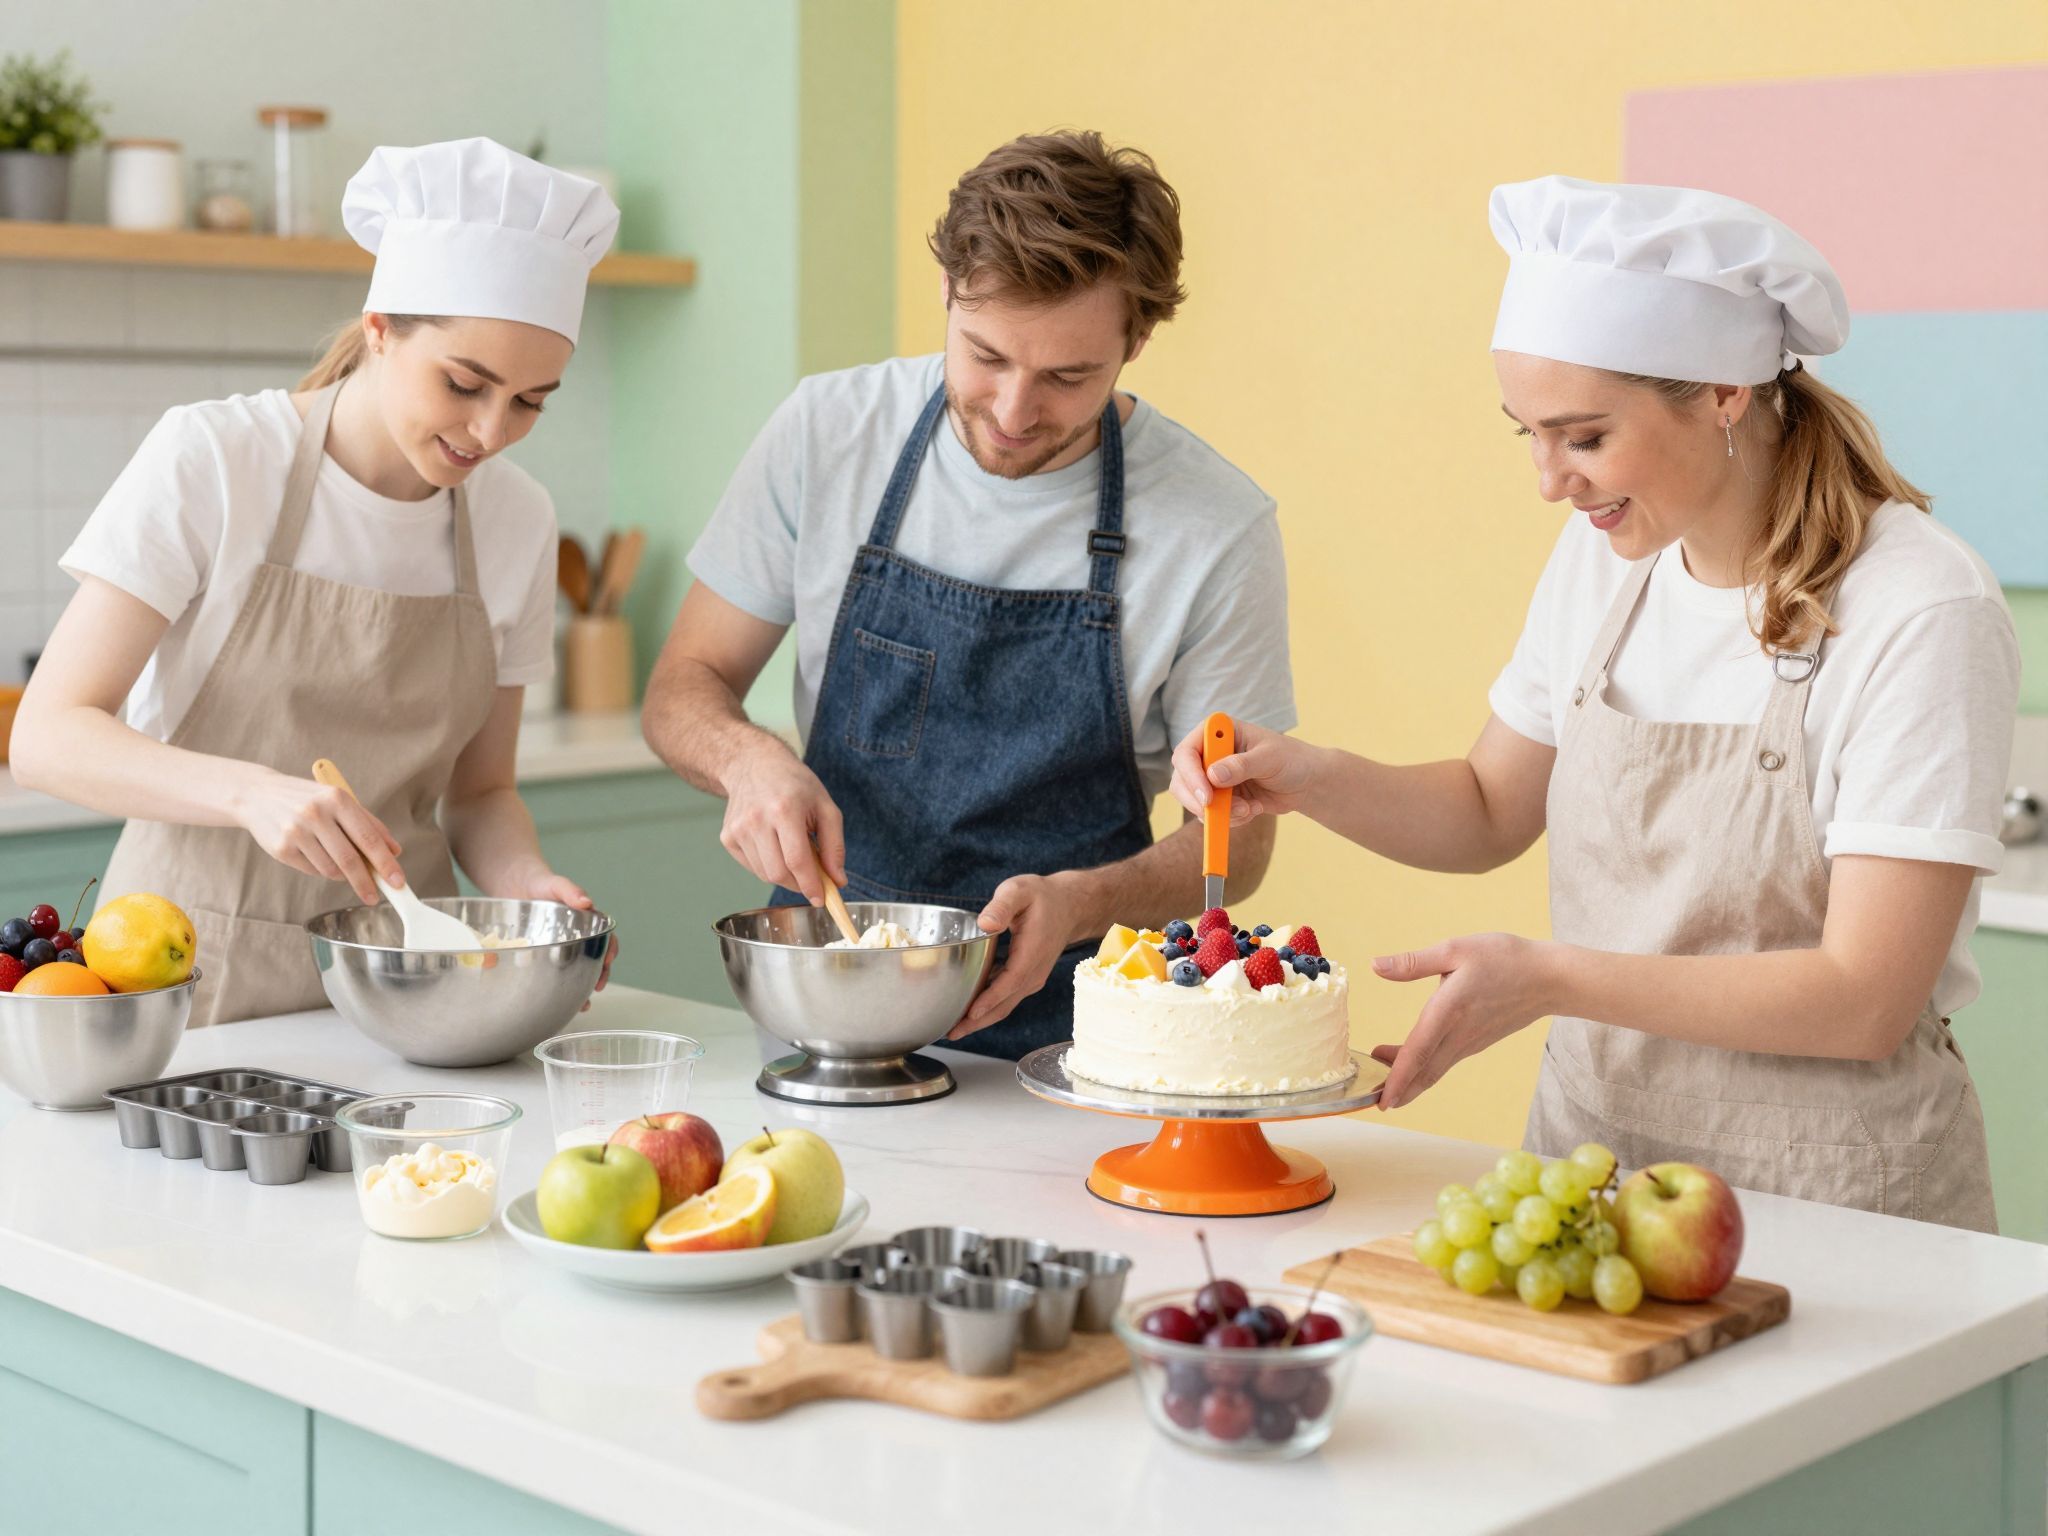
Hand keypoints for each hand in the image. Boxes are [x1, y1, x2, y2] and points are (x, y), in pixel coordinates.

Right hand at [233, 767, 403, 904]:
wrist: (257, 795)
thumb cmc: (307, 798)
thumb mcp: (339, 801)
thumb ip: (368, 824)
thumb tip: (394, 851)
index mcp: (337, 799)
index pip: (368, 838)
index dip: (385, 863)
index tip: (397, 881)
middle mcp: (316, 814)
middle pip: (350, 860)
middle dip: (366, 882)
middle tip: (375, 896)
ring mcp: (296, 832)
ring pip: (331, 870)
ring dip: (341, 874)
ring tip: (335, 858)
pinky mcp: (281, 848)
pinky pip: (313, 871)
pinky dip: (321, 869)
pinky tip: (315, 854)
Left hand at [499, 862, 616, 1009]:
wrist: (512, 884)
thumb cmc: (539, 882)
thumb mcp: (555, 883)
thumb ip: (570, 890)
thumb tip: (587, 902)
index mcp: (584, 922)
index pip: (605, 939)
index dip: (610, 951)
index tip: (607, 961)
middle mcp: (574, 938)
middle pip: (594, 960)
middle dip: (598, 976)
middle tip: (596, 988)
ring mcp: (557, 949)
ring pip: (575, 971)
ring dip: (581, 988)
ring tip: (582, 1004)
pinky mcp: (539, 956)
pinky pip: (550, 974)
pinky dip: (555, 988)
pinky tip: (556, 1001)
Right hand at [719, 743, 845, 903]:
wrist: (754, 764)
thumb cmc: (795, 784)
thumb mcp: (825, 807)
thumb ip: (834, 846)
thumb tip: (838, 881)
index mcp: (784, 810)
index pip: (797, 861)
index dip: (811, 885)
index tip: (821, 899)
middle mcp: (756, 820)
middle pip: (779, 873)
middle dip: (799, 884)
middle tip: (813, 877)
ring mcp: (737, 830)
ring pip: (765, 874)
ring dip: (785, 875)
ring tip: (793, 851)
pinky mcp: (727, 837)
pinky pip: (752, 867)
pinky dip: (768, 866)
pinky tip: (774, 846)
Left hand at [948, 872, 1073, 1038]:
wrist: (1068, 906)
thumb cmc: (1041, 897)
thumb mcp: (1020, 890)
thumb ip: (1002, 905)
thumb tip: (986, 923)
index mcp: (1032, 951)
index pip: (1011, 981)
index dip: (991, 999)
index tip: (970, 1014)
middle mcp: (1034, 971)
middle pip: (1006, 1003)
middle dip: (979, 1021)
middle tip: (952, 1033)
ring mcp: (1032, 978)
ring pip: (1006, 1005)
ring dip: (981, 1019)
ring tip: (955, 1029)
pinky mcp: (1027, 979)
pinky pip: (1007, 998)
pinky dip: (988, 1007)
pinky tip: (968, 1010)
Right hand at [1169, 718, 1321, 824]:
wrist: (1307, 782)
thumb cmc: (1291, 760)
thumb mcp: (1269, 758)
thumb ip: (1241, 765)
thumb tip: (1213, 775)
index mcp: (1218, 732)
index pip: (1187, 753)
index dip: (1190, 775)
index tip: (1207, 796)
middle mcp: (1210, 753)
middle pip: (1182, 780)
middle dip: (1198, 800)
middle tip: (1216, 814)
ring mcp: (1213, 777)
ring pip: (1194, 801)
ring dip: (1220, 812)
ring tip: (1248, 809)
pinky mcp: (1221, 797)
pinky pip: (1211, 815)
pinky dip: (1230, 819)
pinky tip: (1253, 809)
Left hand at [1368, 933, 1556, 1109]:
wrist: (1550, 978)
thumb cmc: (1504, 958)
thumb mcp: (1455, 950)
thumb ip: (1413, 963)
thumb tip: (1375, 966)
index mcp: (1449, 1010)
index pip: (1418, 1051)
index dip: (1397, 1077)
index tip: (1382, 1099)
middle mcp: (1460, 1034)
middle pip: (1425, 1072)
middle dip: (1399, 1090)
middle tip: (1374, 1101)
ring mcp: (1471, 1042)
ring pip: (1435, 1070)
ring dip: (1410, 1080)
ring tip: (1383, 1081)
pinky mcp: (1478, 1041)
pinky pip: (1446, 1061)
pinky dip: (1425, 1068)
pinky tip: (1413, 1060)